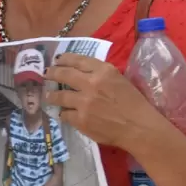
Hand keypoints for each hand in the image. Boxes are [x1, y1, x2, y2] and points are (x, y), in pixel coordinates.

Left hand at [46, 53, 161, 150]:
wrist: (138, 127)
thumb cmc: (135, 103)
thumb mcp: (121, 80)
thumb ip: (103, 75)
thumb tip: (85, 75)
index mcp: (104, 71)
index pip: (78, 60)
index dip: (65, 59)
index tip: (58, 60)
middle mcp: (91, 83)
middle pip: (64, 74)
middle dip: (52, 73)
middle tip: (47, 74)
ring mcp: (83, 102)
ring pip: (59, 96)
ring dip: (52, 95)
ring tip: (49, 96)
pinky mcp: (79, 119)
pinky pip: (64, 114)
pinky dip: (64, 113)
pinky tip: (65, 114)